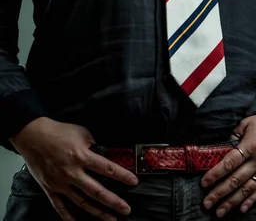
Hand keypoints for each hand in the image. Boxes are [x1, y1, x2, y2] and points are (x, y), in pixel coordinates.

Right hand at [9, 117, 138, 220]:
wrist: (33, 136)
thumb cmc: (58, 132)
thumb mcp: (82, 132)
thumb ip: (94, 144)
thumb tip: (103, 153)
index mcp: (81, 156)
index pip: (107, 168)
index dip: (122, 175)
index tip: (133, 182)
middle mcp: (72, 172)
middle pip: (97, 191)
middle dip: (113, 202)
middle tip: (126, 209)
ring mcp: (60, 183)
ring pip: (82, 202)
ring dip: (98, 212)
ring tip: (111, 219)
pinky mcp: (50, 189)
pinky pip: (60, 207)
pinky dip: (69, 217)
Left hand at [200, 97, 255, 216]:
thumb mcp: (248, 122)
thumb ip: (235, 134)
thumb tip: (225, 146)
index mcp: (250, 147)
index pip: (229, 163)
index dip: (215, 174)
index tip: (204, 183)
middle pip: (235, 180)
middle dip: (219, 193)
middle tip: (207, 203)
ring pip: (246, 189)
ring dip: (232, 202)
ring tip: (220, 212)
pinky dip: (251, 200)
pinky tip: (241, 209)